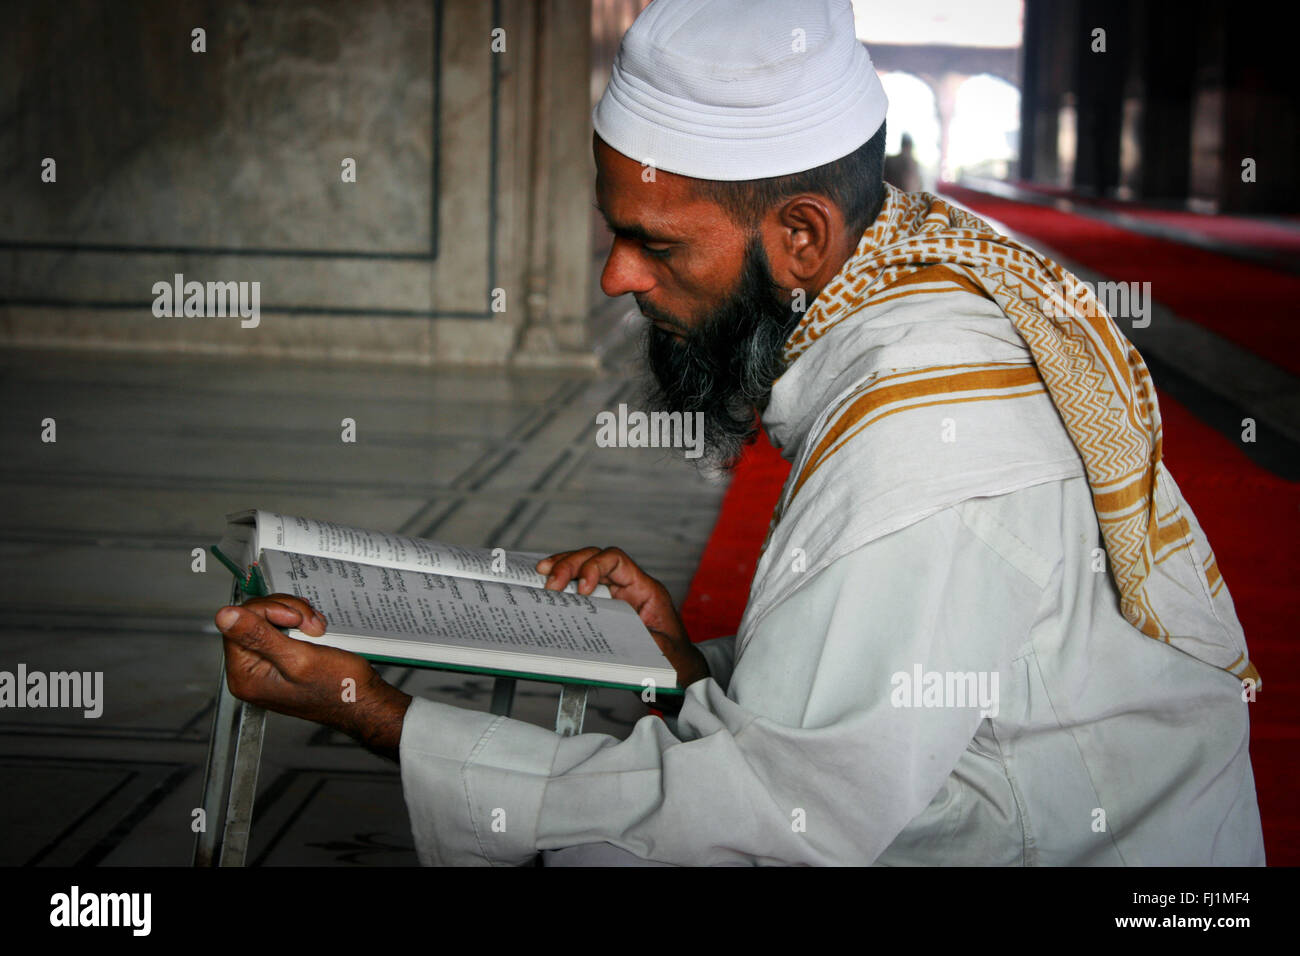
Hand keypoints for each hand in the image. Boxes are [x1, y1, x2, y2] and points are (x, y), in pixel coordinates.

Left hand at [214, 593, 410, 759]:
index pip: (237, 626)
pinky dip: (299, 623)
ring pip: (267, 619)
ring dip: (295, 616)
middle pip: (251, 619)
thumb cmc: (339, 688)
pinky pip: (279, 628)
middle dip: (284, 613)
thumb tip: (224, 617)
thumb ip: (259, 636)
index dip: (267, 613)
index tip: (294, 619)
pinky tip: (314, 632)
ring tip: (316, 630)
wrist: (363, 700)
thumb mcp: (298, 658)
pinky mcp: (280, 660)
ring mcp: (265, 666)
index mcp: (246, 676)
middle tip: (309, 624)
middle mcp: (250, 672)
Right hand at [536, 548, 709, 688]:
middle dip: (571, 565)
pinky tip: (545, 590)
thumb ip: (646, 641)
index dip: (595, 566)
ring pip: (585, 569)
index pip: (617, 560)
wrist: (677, 676)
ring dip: (562, 569)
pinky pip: (581, 590)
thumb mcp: (664, 653)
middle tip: (550, 583)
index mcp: (645, 590)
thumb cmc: (674, 663)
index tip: (583, 589)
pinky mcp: (603, 610)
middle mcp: (628, 588)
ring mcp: (614, 597)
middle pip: (595, 559)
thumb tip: (621, 634)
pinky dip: (564, 587)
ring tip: (541, 575)